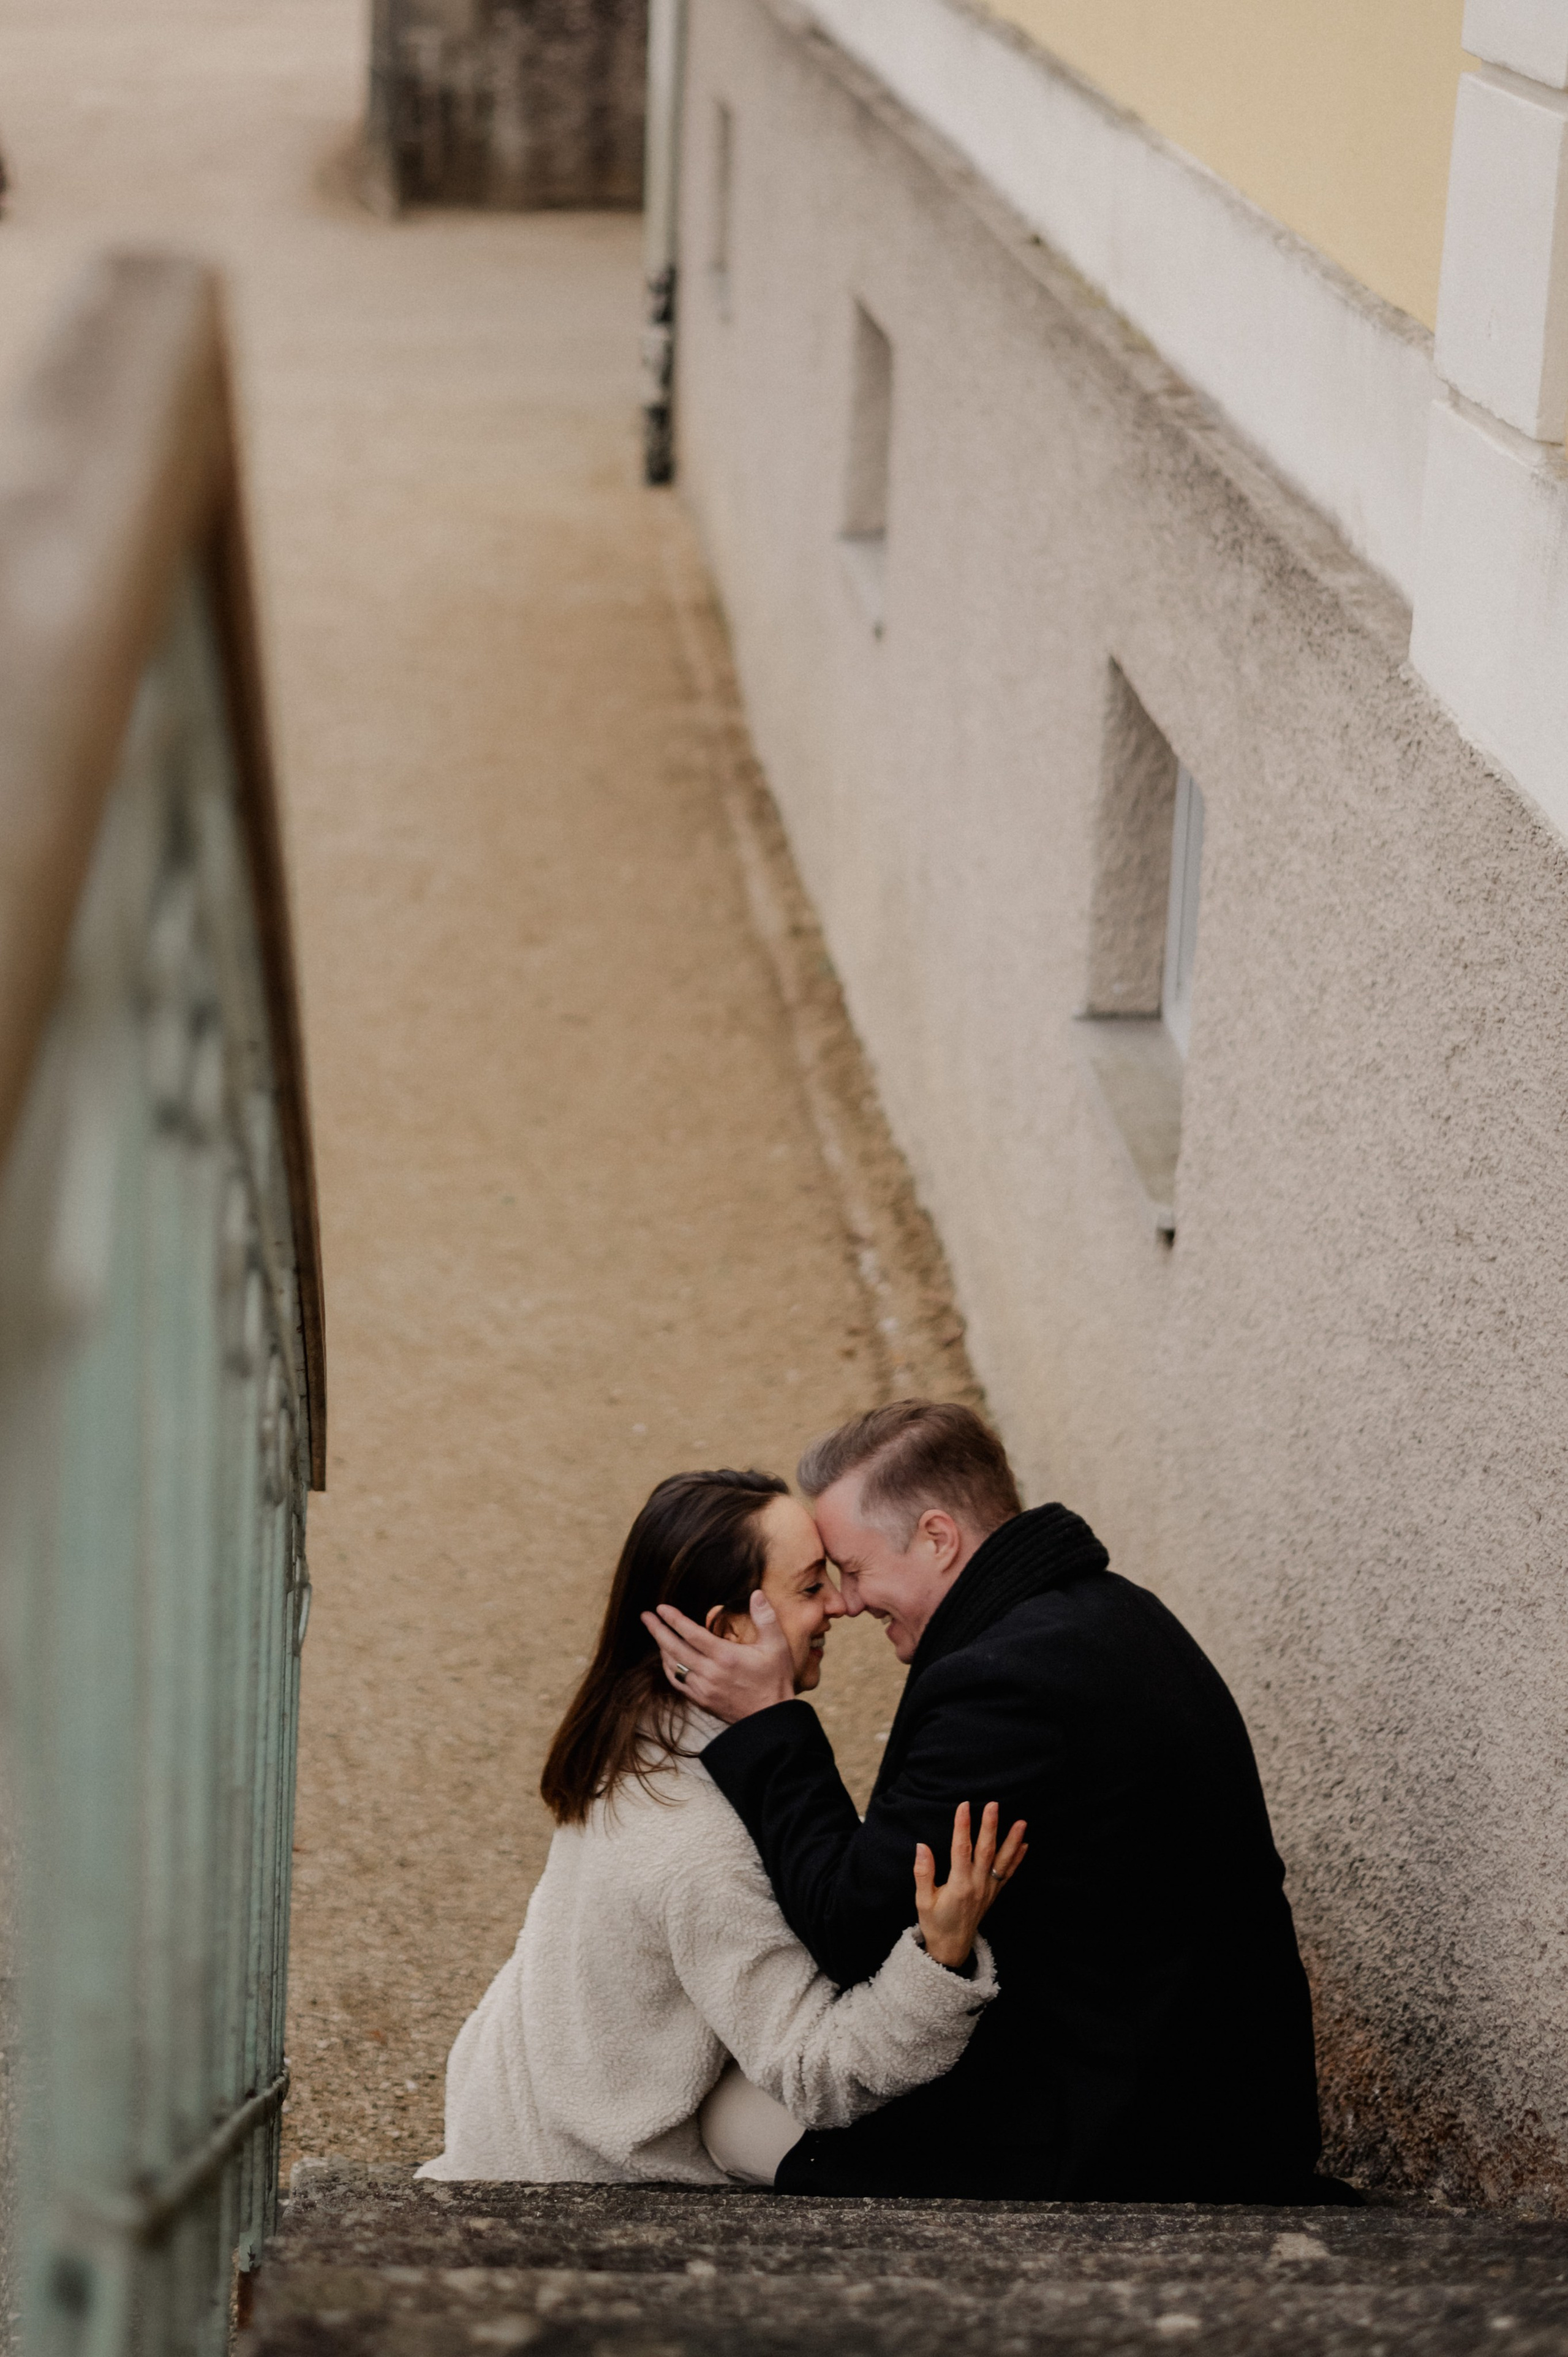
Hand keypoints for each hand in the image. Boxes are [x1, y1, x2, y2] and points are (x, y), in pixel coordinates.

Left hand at [640, 1591, 795, 1721]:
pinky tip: (669, 1660)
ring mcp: (703, 1689)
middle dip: (657, 1630)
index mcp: (725, 1657)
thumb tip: (756, 1593)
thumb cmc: (775, 1681)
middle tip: (645, 1616)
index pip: (691, 1634)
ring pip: (672, 1667)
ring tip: (657, 1634)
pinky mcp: (701, 1701)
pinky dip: (669, 1669)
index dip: (674, 1619)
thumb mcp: (776, 1646)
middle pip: (674, 1649)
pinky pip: (677, 1683)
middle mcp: (709, 1673)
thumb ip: (766, 1617)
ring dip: (662, 1649)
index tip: (660, 1608)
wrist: (771, 1721)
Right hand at [914, 1801, 1027, 1968]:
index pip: (961, 1850)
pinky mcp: (993, 1894)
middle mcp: (977, 1886)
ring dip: (1012, 1841)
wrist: (951, 1947)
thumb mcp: (922, 1901)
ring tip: (1022, 1822)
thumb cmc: (935, 1923)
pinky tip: (1025, 1844)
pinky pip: (1008, 1874)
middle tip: (994, 1804)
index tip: (963, 1806)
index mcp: (958, 1886)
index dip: (962, 1827)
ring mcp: (988, 1890)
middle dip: (990, 1826)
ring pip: (1002, 1861)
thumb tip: (922, 1846)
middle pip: (985, 1851)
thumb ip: (923, 1873)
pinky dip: (1017, 1859)